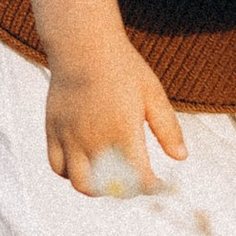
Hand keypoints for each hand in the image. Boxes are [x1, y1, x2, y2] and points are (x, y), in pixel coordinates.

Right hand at [43, 44, 187, 194]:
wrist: (84, 45)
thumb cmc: (123, 68)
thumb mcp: (153, 94)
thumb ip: (167, 128)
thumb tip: (181, 157)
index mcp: (123, 133)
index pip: (138, 178)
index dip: (151, 187)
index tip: (159, 184)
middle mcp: (94, 140)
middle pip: (108, 187)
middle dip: (125, 190)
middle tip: (134, 180)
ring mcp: (70, 137)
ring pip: (79, 182)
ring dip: (97, 187)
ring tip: (110, 176)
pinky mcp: (54, 130)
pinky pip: (58, 166)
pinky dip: (71, 173)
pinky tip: (86, 163)